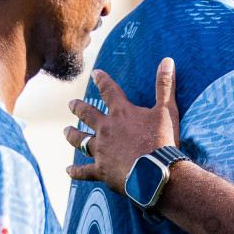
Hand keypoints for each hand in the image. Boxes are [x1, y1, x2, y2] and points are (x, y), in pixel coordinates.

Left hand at [64, 58, 180, 191]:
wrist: (156, 173)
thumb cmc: (163, 141)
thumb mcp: (167, 110)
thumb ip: (165, 86)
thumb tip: (167, 60)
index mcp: (122, 113)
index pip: (109, 91)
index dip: (102, 80)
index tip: (95, 74)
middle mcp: (106, 129)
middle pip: (87, 115)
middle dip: (78, 108)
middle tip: (70, 104)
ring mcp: (101, 150)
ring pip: (81, 140)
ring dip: (72, 136)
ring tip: (65, 132)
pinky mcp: (101, 170)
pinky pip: (85, 170)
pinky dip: (76, 171)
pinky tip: (68, 171)